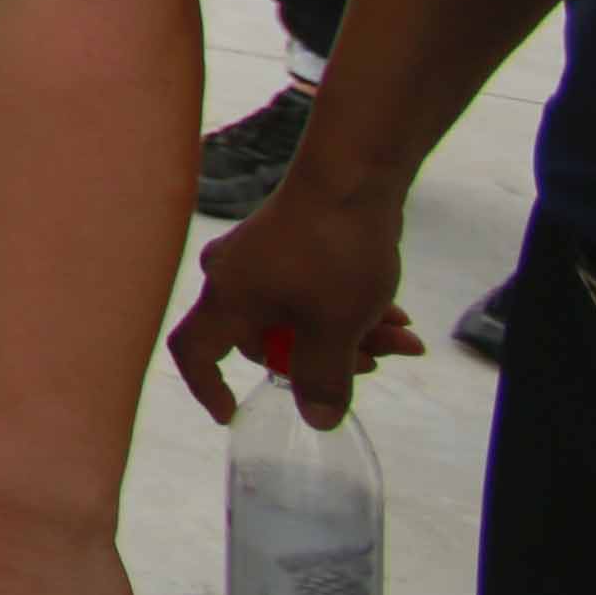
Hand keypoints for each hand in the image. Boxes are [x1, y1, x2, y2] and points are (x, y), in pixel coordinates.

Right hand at [167, 168, 426, 429]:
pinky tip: (393, 312)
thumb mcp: (335, 328)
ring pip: (297, 314)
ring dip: (348, 333)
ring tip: (402, 337)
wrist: (354, 175)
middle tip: (375, 363)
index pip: (193, 351)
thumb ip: (323, 380)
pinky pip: (307, 288)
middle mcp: (232, 278)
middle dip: (323, 358)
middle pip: (266, 338)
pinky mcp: (286, 240)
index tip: (235, 412)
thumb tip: (316, 419)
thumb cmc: (332, 254)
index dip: (206, 387)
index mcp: (227, 300)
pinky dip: (343, 305)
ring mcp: (258, 256)